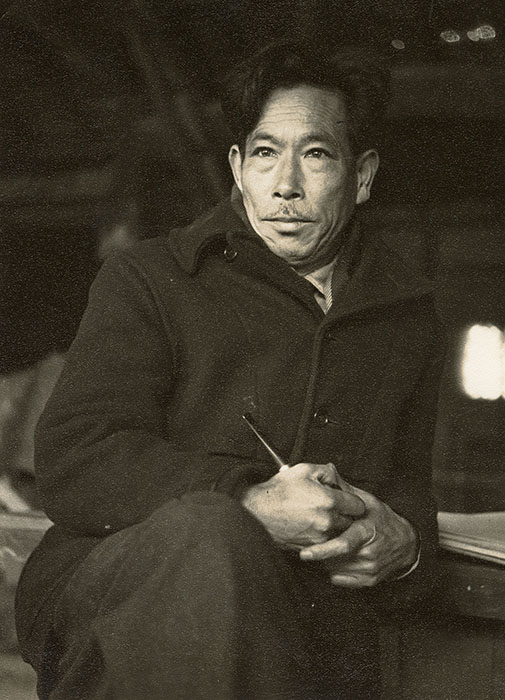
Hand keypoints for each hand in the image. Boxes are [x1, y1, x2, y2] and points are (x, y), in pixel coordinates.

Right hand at [241, 462, 364, 549]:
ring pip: (339, 532)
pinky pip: (327, 542)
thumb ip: (327, 471)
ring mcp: (320, 536)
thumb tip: (338, 478)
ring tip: (318, 515)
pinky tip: (310, 524)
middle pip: (351, 520)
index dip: (352, 501)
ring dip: (335, 525)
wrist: (258, 513)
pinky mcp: (312, 547)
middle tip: (332, 507)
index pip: (358, 505)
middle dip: (345, 514)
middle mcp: (327, 520)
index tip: (346, 499)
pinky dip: (323, 535)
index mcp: (329, 500)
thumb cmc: (278, 491)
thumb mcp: (303, 470)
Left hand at [299, 480, 417, 586]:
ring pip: (336, 570)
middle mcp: (369, 552)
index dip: (322, 551)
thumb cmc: (381, 518)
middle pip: (336, 560)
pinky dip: (334, 572)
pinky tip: (336, 560)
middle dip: (321, 554)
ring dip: (327, 561)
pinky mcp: (369, 580)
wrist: (405, 542)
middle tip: (309, 549)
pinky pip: (341, 580)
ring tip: (328, 548)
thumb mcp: (367, 501)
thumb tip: (329, 470)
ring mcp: (370, 568)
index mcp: (366, 531)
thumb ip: (345, 489)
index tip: (304, 553)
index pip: (342, 545)